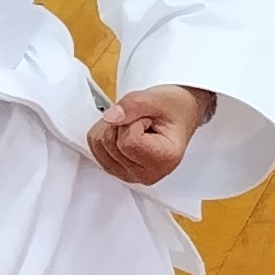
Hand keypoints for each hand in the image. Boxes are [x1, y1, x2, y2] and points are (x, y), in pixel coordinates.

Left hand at [89, 82, 212, 184]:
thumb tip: (110, 117)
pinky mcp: (117, 171)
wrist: (180, 113)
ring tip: (135, 126)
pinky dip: (104, 133)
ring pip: (99, 146)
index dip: (133, 122)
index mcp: (164, 160)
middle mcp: (147, 175)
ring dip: (112, 127)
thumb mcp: (158, 98)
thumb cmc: (174, 108)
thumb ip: (133, 105)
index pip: (128, 142)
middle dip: (121, 124)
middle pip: (111, 144)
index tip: (149, 120)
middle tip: (142, 121)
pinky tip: (125, 132)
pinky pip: (94, 148)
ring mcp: (130, 176)